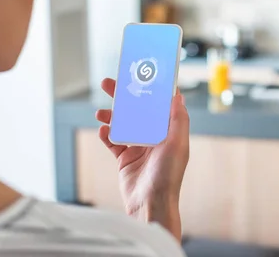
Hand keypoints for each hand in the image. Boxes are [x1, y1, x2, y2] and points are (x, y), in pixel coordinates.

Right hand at [96, 78, 189, 239]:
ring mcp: (138, 147)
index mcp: (168, 131)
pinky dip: (106, 134)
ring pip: (122, 123)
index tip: (137, 74)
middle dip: (123, 97)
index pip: (157, 104)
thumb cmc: (167, 176)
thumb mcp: (177, 144)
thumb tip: (178, 94)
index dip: (148, 89)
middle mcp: (153, 137)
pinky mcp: (125, 159)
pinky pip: (112, 142)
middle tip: (109, 83)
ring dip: (111, 115)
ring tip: (100, 112)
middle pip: (136, 110)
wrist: (150, 204)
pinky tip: (103, 131)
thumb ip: (178, 119)